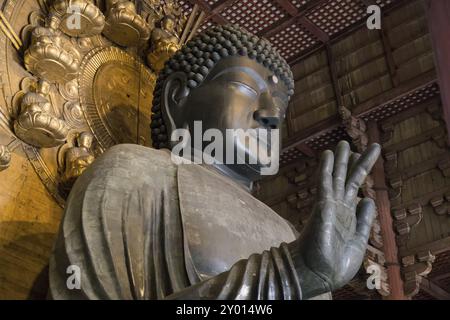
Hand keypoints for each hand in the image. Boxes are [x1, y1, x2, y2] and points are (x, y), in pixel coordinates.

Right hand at [289, 141, 380, 298]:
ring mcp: (330, 205)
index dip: (360, 171)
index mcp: (348, 214)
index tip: (362, 156)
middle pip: (347, 178)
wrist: (321, 273)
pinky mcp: (323, 206)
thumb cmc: (337, 261)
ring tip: (343, 143)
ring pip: (337, 177)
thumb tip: (369, 199)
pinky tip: (328, 154)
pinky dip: (326, 168)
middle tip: (354, 144)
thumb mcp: (359, 240)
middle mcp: (338, 206)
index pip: (354, 187)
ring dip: (340, 160)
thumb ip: (364, 220)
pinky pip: (325, 183)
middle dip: (352, 161)